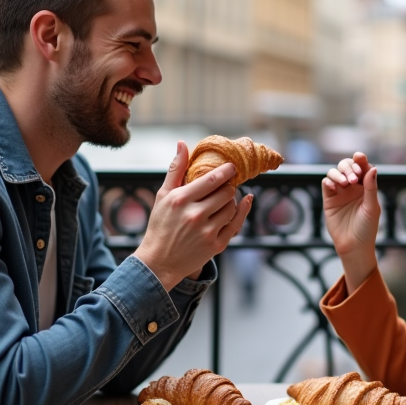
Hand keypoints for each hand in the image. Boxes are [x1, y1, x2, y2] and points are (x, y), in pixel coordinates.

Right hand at [135, 141, 252, 290]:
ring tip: (224, 198)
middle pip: (225, 192)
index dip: (226, 171)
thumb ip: (176, 169)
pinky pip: (236, 223)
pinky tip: (246, 200)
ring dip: (231, 199)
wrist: (160, 261)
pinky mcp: (216, 245)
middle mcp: (195, 215)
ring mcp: (207, 231)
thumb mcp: (163, 195)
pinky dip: (243, 210)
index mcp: (181, 200)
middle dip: (228, 186)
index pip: (212, 179)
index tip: (231, 166)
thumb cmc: (161, 225)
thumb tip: (182, 144)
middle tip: (226, 184)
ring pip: (231, 206)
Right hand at [322, 152, 379, 288]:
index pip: (363, 168)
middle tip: (353, 178)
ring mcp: (340, 192)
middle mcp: (352, 187)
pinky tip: (334, 187)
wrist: (354, 246)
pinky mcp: (329, 199)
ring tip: (345, 183)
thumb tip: (373, 168)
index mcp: (366, 187)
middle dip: (349, 167)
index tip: (359, 158)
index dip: (361, 160)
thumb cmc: (367, 228)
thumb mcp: (372, 207)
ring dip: (339, 173)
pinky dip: (329, 181)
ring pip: (335, 172)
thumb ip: (371, 188)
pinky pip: (326, 184)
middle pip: (347, 166)